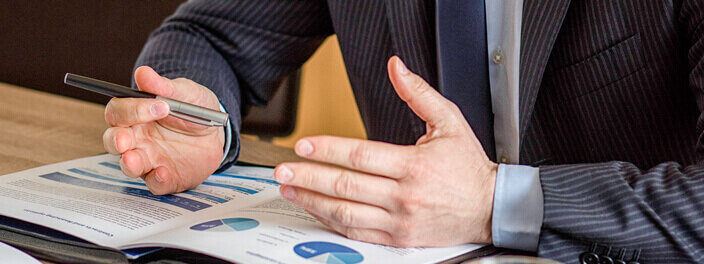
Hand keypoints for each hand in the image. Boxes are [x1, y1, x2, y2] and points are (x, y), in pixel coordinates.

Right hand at [103, 66, 224, 194]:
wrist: (216, 131)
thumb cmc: (194, 109)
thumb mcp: (184, 93)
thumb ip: (163, 86)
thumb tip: (143, 72)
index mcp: (136, 115)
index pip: (119, 112)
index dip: (133, 109)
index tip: (159, 105)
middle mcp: (136, 139)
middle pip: (113, 140)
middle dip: (116, 140)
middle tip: (124, 139)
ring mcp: (149, 159)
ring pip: (129, 165)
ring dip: (128, 163)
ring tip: (133, 159)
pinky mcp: (165, 177)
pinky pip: (154, 183)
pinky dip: (156, 180)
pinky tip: (162, 172)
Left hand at [274, 56, 497, 246]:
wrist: (490, 207)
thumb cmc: (468, 168)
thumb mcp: (449, 122)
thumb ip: (418, 94)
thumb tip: (396, 69)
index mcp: (414, 165)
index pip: (360, 156)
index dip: (328, 149)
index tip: (303, 145)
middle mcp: (404, 195)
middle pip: (345, 185)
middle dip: (308, 177)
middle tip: (282, 170)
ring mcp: (400, 220)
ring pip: (346, 212)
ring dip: (313, 201)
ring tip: (290, 190)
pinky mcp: (399, 238)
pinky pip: (357, 232)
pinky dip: (332, 221)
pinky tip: (316, 210)